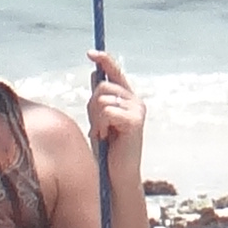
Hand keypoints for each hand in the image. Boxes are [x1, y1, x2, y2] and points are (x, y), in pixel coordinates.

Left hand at [87, 50, 146, 171]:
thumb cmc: (108, 150)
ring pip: (102, 99)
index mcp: (127, 99)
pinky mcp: (135, 121)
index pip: (116, 72)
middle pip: (103, 85)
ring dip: (96, 119)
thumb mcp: (100, 120)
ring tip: (103, 134)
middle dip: (92, 106)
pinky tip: (107, 137)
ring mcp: (137, 110)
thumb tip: (95, 74)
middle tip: (97, 127)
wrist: (117, 175)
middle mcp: (135, 101)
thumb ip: (99, 100)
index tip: (90, 52)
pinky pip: (107, 112)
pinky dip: (101, 125)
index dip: (104, 59)